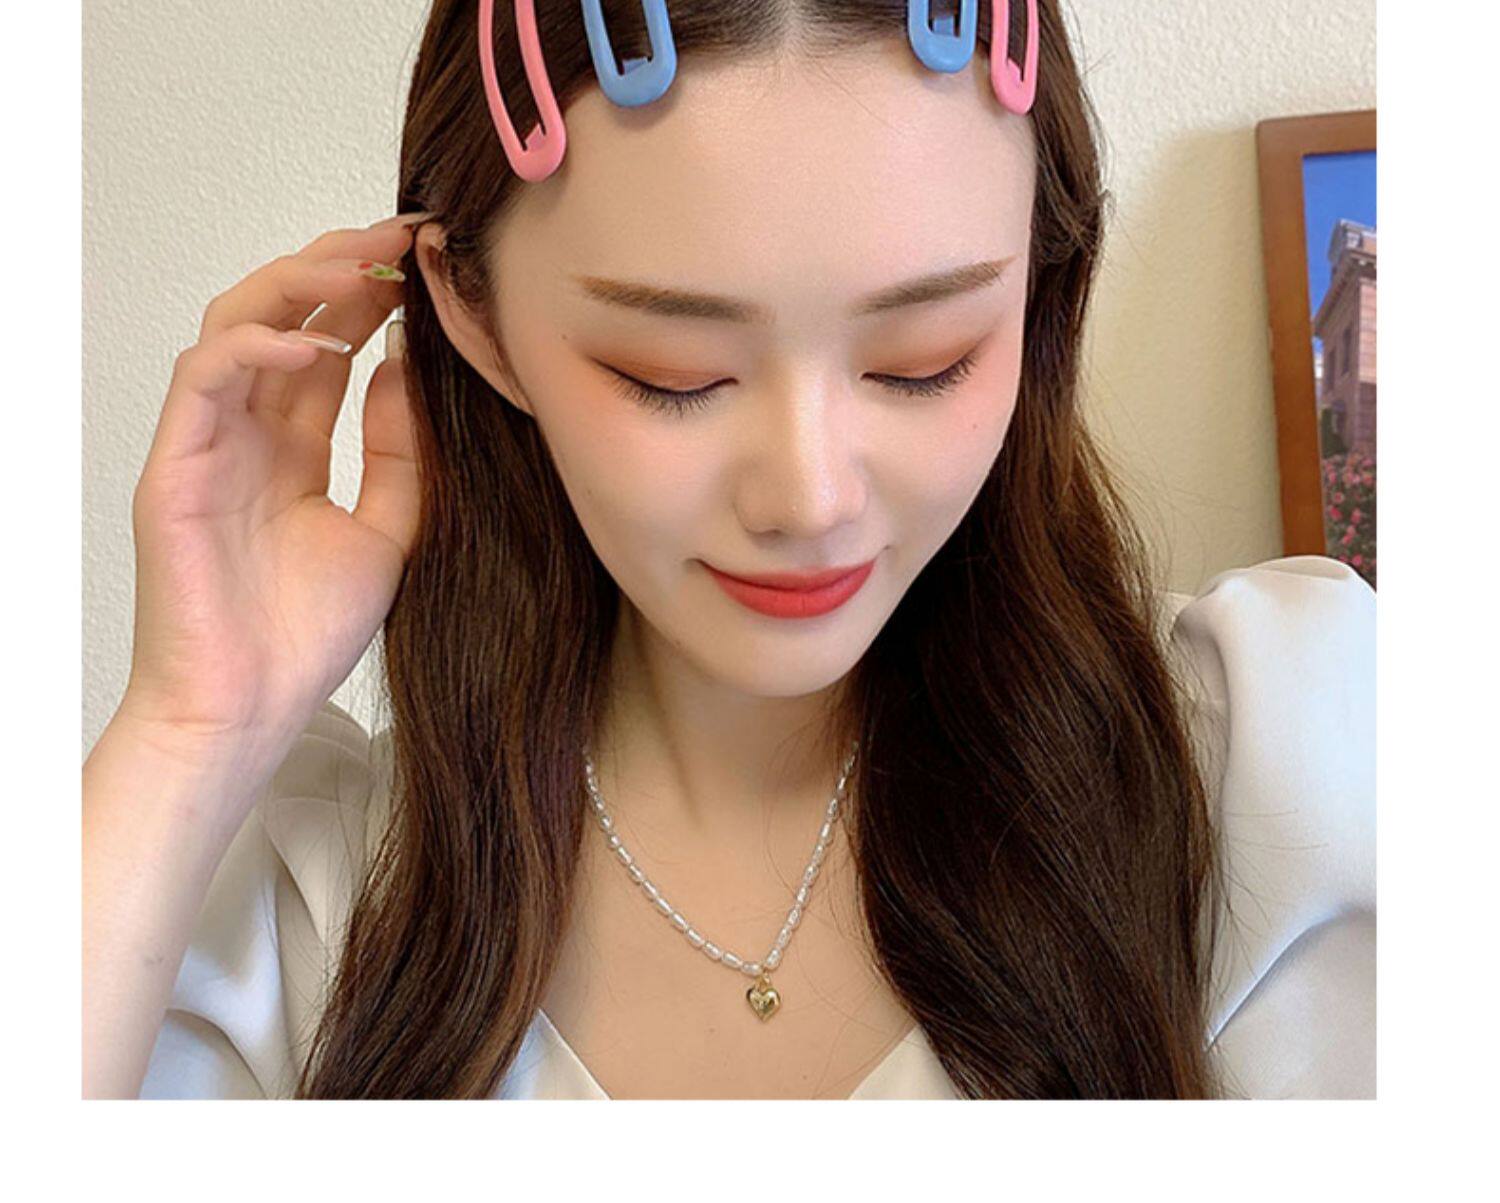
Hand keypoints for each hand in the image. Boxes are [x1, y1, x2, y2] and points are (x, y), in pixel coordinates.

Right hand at [120, 212, 427, 757]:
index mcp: (291, 448)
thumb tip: (410, 372)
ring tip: (364, 266)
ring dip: (298, 285)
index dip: (374, 298)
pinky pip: (205, 379)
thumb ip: (399, 456)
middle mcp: (246, 433)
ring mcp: (207, 444)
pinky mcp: (174, 465)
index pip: (328, 346)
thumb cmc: (304, 635)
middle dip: (340, 267)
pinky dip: (255, 348)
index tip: (430, 266)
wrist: (249, 710)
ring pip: (235, 325)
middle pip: (282, 317)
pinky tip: (317, 343)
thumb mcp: (388, 533)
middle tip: (401, 238)